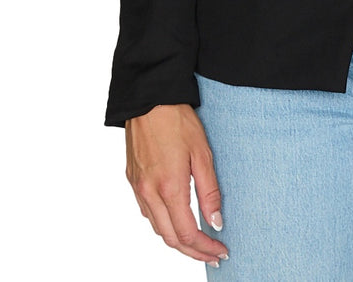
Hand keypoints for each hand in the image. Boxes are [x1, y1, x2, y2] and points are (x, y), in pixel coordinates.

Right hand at [125, 103, 228, 265]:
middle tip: (212, 255)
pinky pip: (147, 212)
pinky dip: (163, 223)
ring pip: (156, 228)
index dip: (205, 248)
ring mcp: (137, 188)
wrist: (149, 98)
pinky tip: (175, 219)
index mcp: (168, 188)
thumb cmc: (176, 120)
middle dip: (193, 251)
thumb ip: (209, 191)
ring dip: (177, 240)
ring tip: (198, 242)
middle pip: (170, 238)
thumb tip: (216, 222)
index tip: (220, 251)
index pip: (187, 233)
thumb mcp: (202, 153)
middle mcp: (148, 193)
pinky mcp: (132, 179)